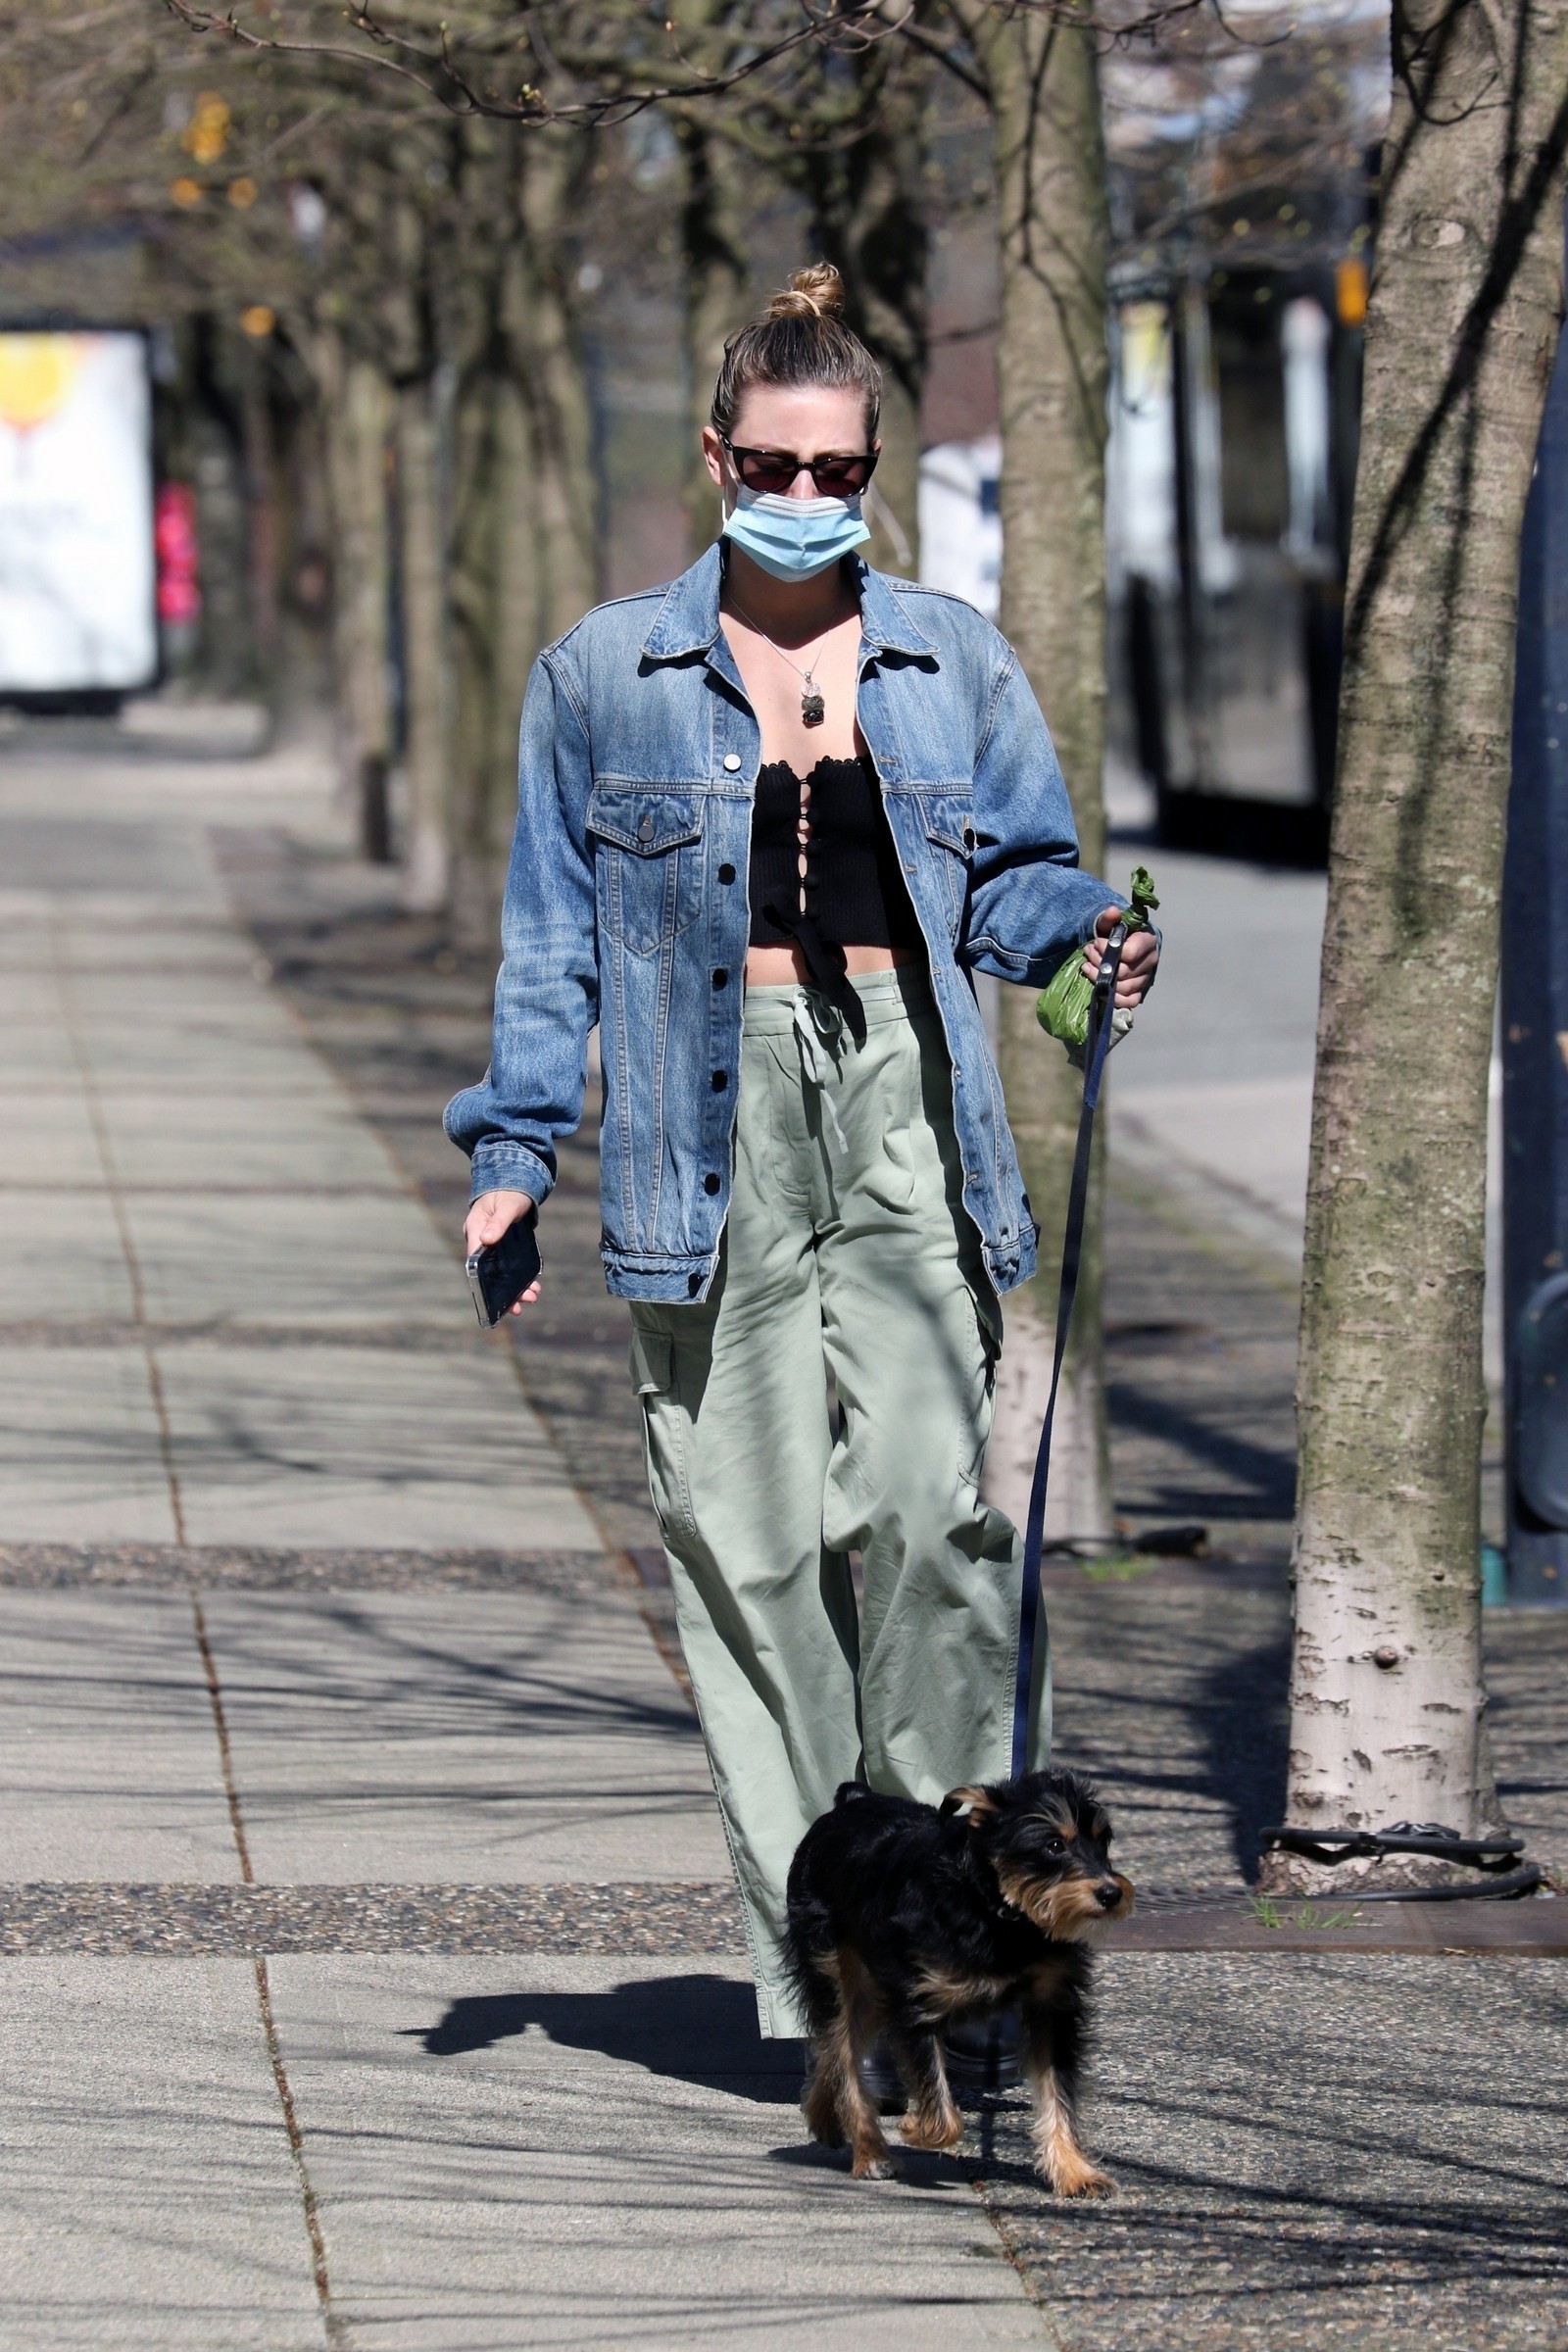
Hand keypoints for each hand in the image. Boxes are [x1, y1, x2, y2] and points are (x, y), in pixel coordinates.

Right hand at [463, 1189, 539, 1312]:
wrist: (514, 1184)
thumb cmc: (509, 1194)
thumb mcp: (507, 1206)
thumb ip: (498, 1222)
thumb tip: (487, 1239)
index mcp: (475, 1230)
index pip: (474, 1260)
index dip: (483, 1280)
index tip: (494, 1297)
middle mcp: (480, 1241)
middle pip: (488, 1273)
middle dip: (503, 1291)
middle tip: (519, 1306)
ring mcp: (491, 1246)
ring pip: (500, 1273)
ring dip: (514, 1288)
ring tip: (532, 1297)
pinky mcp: (502, 1248)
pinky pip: (508, 1267)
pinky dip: (519, 1278)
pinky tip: (531, 1287)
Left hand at [1082, 907, 1158, 1008]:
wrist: (1117, 944)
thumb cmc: (1114, 932)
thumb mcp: (1109, 923)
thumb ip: (1109, 918)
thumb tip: (1113, 911)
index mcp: (1147, 940)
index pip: (1130, 953)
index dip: (1108, 950)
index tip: (1096, 943)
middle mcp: (1151, 960)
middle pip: (1124, 972)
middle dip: (1100, 964)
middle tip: (1088, 954)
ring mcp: (1146, 977)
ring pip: (1124, 987)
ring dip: (1101, 979)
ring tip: (1088, 967)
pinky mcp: (1140, 991)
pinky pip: (1130, 1001)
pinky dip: (1113, 998)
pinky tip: (1099, 986)